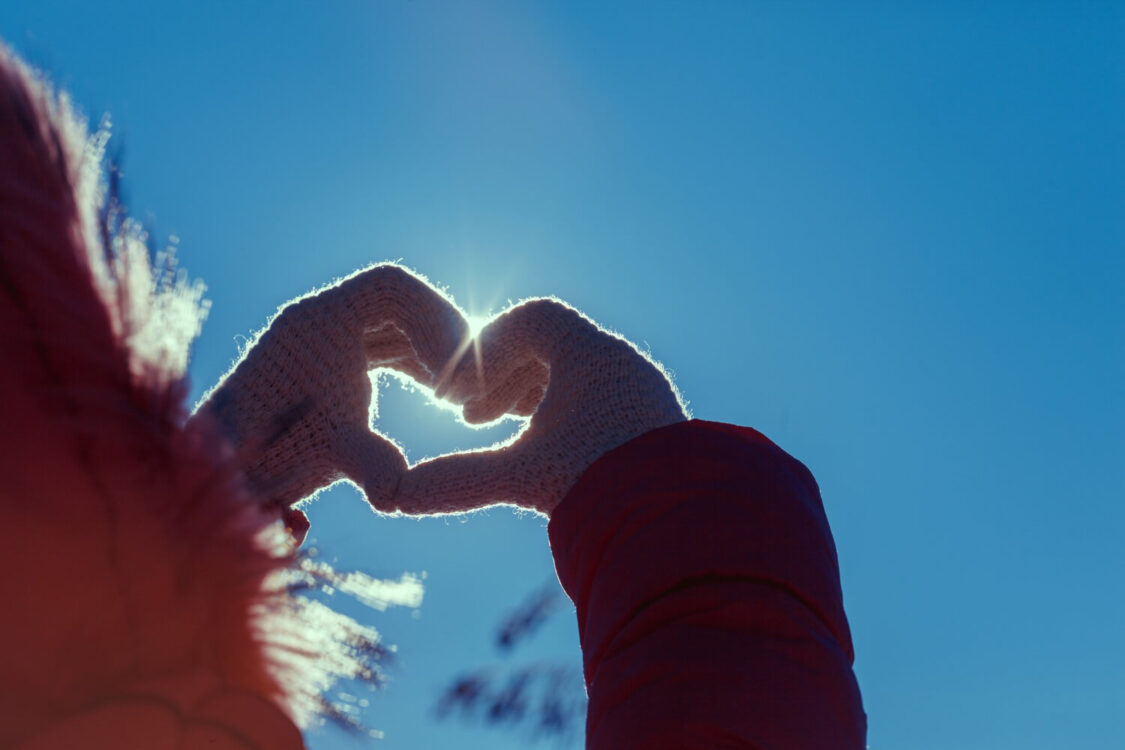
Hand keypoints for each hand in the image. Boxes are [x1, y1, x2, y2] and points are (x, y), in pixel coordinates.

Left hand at [194, 264, 470, 514]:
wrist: (216, 475)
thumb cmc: (266, 460)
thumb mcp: (326, 456)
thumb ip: (367, 465)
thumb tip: (396, 495)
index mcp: (319, 320)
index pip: (393, 287)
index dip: (435, 319)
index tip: (452, 372)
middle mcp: (319, 319)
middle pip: (400, 302)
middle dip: (440, 337)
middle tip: (469, 381)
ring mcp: (322, 339)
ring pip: (395, 326)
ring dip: (430, 352)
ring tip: (458, 394)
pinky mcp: (326, 362)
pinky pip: (384, 345)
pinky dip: (414, 365)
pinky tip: (436, 399)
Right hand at [387, 298, 686, 516]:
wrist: (685, 518)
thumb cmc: (602, 485)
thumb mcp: (522, 477)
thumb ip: (457, 481)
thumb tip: (391, 498)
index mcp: (590, 354)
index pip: (533, 319)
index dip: (488, 348)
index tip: (463, 390)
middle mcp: (622, 363)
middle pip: (554, 347)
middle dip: (505, 381)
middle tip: (474, 420)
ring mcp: (643, 392)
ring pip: (579, 377)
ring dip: (536, 402)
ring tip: (508, 442)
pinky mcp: (657, 423)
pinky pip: (605, 402)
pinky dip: (569, 420)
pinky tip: (551, 462)